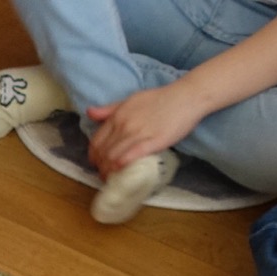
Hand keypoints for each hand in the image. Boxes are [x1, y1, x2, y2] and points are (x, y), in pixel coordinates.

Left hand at [84, 84, 199, 175]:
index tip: (98, 164)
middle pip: (102, 153)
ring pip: (112, 158)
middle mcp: (124, 125)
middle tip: (105, 175)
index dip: (94, 156)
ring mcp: (137, 133)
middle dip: (100, 167)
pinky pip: (129, 157)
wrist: (187, 96)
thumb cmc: (161, 98)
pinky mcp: (152, 142)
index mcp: (117, 116)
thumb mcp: (131, 99)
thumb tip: (89, 113)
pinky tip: (121, 173)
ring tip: (112, 179)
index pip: (96, 142)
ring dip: (108, 172)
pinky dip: (120, 167)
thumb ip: (110, 109)